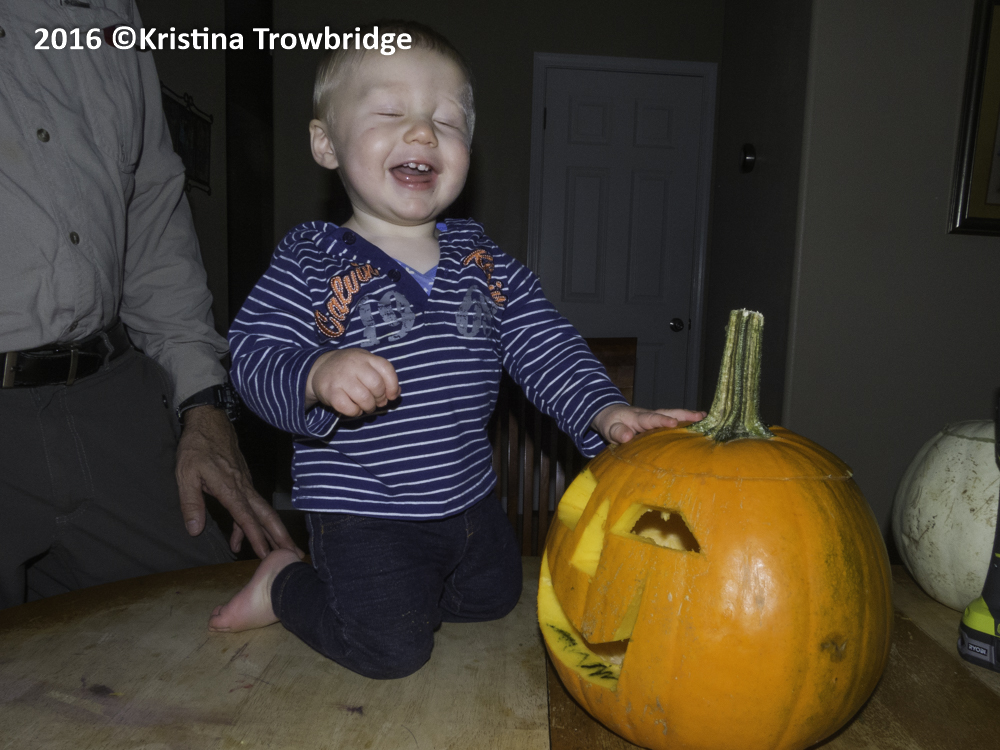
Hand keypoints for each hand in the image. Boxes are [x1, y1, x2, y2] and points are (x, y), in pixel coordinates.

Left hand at [176, 405, 304, 559]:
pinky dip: (252, 522)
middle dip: (279, 536)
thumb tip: (194, 530)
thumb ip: (191, 503)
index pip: (246, 517)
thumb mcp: (185, 475)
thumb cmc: (196, 448)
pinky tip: (242, 536)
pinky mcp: (243, 481)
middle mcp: (243, 487)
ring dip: (270, 531)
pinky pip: (252, 505)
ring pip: (262, 510)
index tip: (266, 555)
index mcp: (229, 488)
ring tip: (276, 551)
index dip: (256, 537)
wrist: (210, 422)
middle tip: (292, 553)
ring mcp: (245, 483)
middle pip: (265, 515)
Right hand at [306, 348, 399, 415]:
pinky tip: (354, 408)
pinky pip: (348, 408)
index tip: (391, 395)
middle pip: (376, 385)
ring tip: (366, 406)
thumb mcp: (367, 365)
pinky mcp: (330, 392)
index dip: (392, 385)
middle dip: (380, 398)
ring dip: (369, 407)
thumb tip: (396, 393)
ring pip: (364, 398)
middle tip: (376, 402)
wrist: (319, 368)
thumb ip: (383, 376)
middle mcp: (354, 365)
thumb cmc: (350, 369)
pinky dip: (355, 412)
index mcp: (366, 357)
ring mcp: (341, 378)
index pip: (386, 369)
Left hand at [592, 405, 706, 444]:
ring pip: (673, 415)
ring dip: (688, 416)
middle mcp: (649, 415)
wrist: (611, 415)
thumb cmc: (611, 423)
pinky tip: (700, 425)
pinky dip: (686, 421)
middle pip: (668, 412)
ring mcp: (655, 417)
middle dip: (684, 414)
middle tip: (701, 416)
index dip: (662, 420)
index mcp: (637, 417)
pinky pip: (673, 420)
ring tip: (705, 418)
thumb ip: (617, 433)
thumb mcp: (609, 429)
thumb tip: (627, 437)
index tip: (673, 423)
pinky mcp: (659, 422)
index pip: (650, 419)